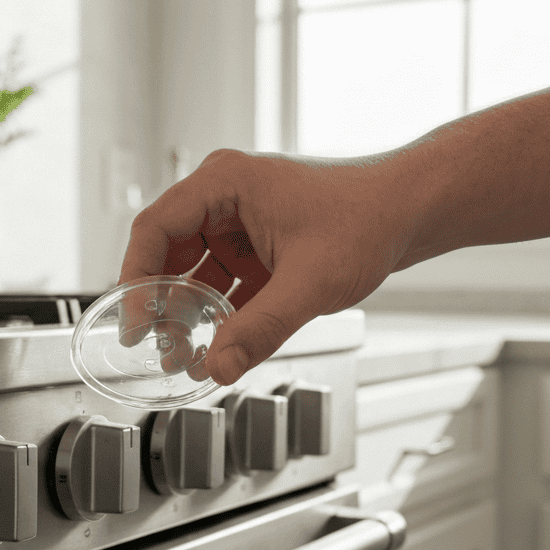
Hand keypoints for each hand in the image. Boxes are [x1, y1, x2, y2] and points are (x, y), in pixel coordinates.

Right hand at [120, 148, 424, 384]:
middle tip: (156, 345)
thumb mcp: (309, 284)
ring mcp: (242, 217)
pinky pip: (222, 275)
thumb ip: (259, 330)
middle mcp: (226, 194)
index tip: (134, 321)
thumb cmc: (370, 217)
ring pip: (193, 266)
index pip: (155, 229)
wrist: (415, 209)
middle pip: (168, 250)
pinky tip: (217, 340)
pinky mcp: (258, 240)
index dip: (135, 278)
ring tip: (184, 352)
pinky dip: (216, 307)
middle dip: (161, 302)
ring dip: (188, 309)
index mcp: (226, 182)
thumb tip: (217, 366)